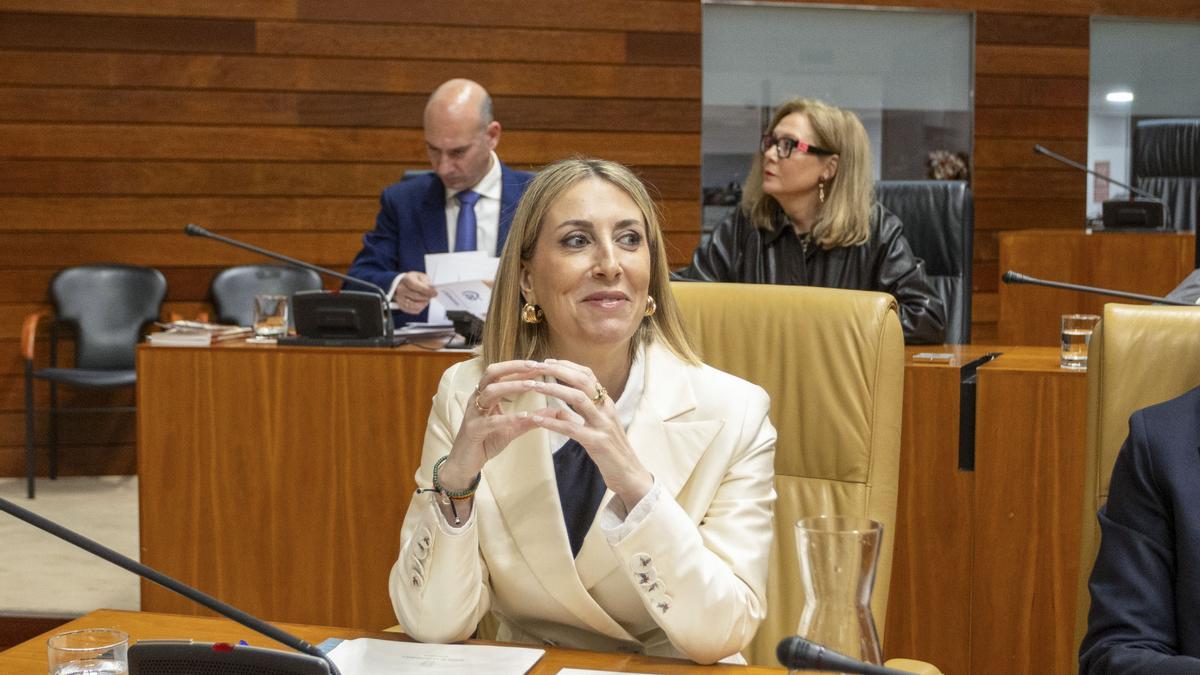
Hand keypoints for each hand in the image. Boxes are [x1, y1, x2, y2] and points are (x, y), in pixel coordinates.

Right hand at [394, 271, 437, 313]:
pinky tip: (422, 304)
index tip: (434, 293)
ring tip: (427, 300)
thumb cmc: (413, 280)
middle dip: (426, 297)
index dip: (427, 290)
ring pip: (413, 305)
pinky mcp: (401, 305)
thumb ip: (426, 281)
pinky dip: (419, 309)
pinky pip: (412, 310)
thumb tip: (431, 287)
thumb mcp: (421, 276)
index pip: (416, 286)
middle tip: (431, 296)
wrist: (404, 284)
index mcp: (407, 279)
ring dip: (423, 304)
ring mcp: (399, 298)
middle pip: (416, 296)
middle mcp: (401, 288)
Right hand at [439, 360, 549, 490]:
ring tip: (533, 385)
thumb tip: (553, 411)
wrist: (465, 464)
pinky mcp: (473, 430)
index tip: (540, 364)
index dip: (519, 366)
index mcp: (485, 396)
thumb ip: (529, 419)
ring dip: (513, 386)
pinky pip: (491, 421)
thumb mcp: (511, 428)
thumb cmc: (485, 442)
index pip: (500, 372)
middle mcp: (477, 399)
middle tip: (536, 366)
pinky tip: (524, 416)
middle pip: (492, 373)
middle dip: (514, 367)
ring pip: (490, 391)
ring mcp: (473, 414)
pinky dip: (508, 417)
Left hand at [527, 359, 653, 508]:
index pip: (588, 375)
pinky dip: (552, 422)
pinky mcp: (597, 442)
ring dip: (553, 389)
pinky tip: (536, 419)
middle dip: (558, 371)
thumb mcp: (598, 428)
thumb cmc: (612, 451)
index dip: (567, 365)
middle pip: (582, 381)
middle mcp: (606, 410)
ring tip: (533, 386)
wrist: (631, 475)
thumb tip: (558, 408)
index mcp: (607, 404)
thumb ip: (581, 415)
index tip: (548, 361)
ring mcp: (603, 425)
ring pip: (578, 398)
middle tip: (536, 366)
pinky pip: (571, 428)